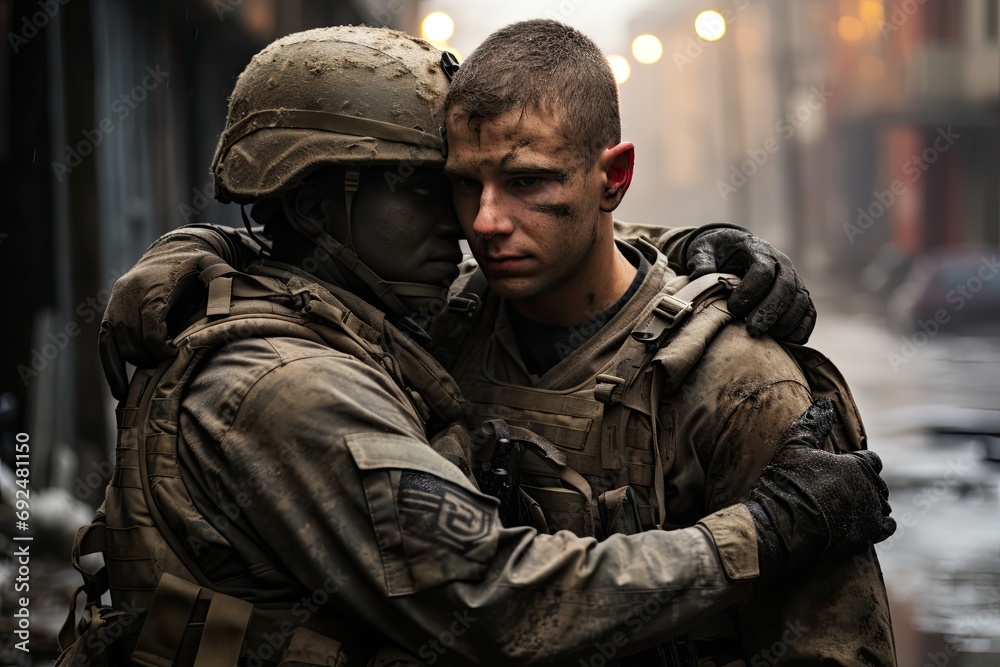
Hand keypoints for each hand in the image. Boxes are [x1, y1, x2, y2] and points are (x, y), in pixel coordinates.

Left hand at [683, 224, 815, 343]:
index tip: (733, 308)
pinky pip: (808, 312)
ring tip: (768, 338)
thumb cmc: (717, 252)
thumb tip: (701, 276)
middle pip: (786, 288)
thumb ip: (701, 261)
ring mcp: (794, 279)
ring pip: (801, 301)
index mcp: (759, 251)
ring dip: (786, 322)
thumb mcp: (703, 249)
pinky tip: (787, 341)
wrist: (734, 248)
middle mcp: (782, 264)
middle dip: (770, 311)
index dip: (751, 291)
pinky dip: (802, 327)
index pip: (763, 271)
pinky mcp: (798, 295)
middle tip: (753, 330)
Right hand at [746, 399, 894, 577]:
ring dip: (871, 506)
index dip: (860, 462)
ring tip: (851, 508)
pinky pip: (884, 530)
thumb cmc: (788, 482)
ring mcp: (870, 514)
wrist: (784, 524)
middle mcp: (869, 488)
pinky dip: (877, 526)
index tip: (845, 467)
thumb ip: (813, 423)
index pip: (872, 460)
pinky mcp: (867, 536)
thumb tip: (825, 403)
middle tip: (844, 490)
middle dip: (865, 485)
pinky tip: (862, 526)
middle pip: (877, 484)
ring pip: (882, 507)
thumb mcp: (795, 446)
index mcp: (857, 465)